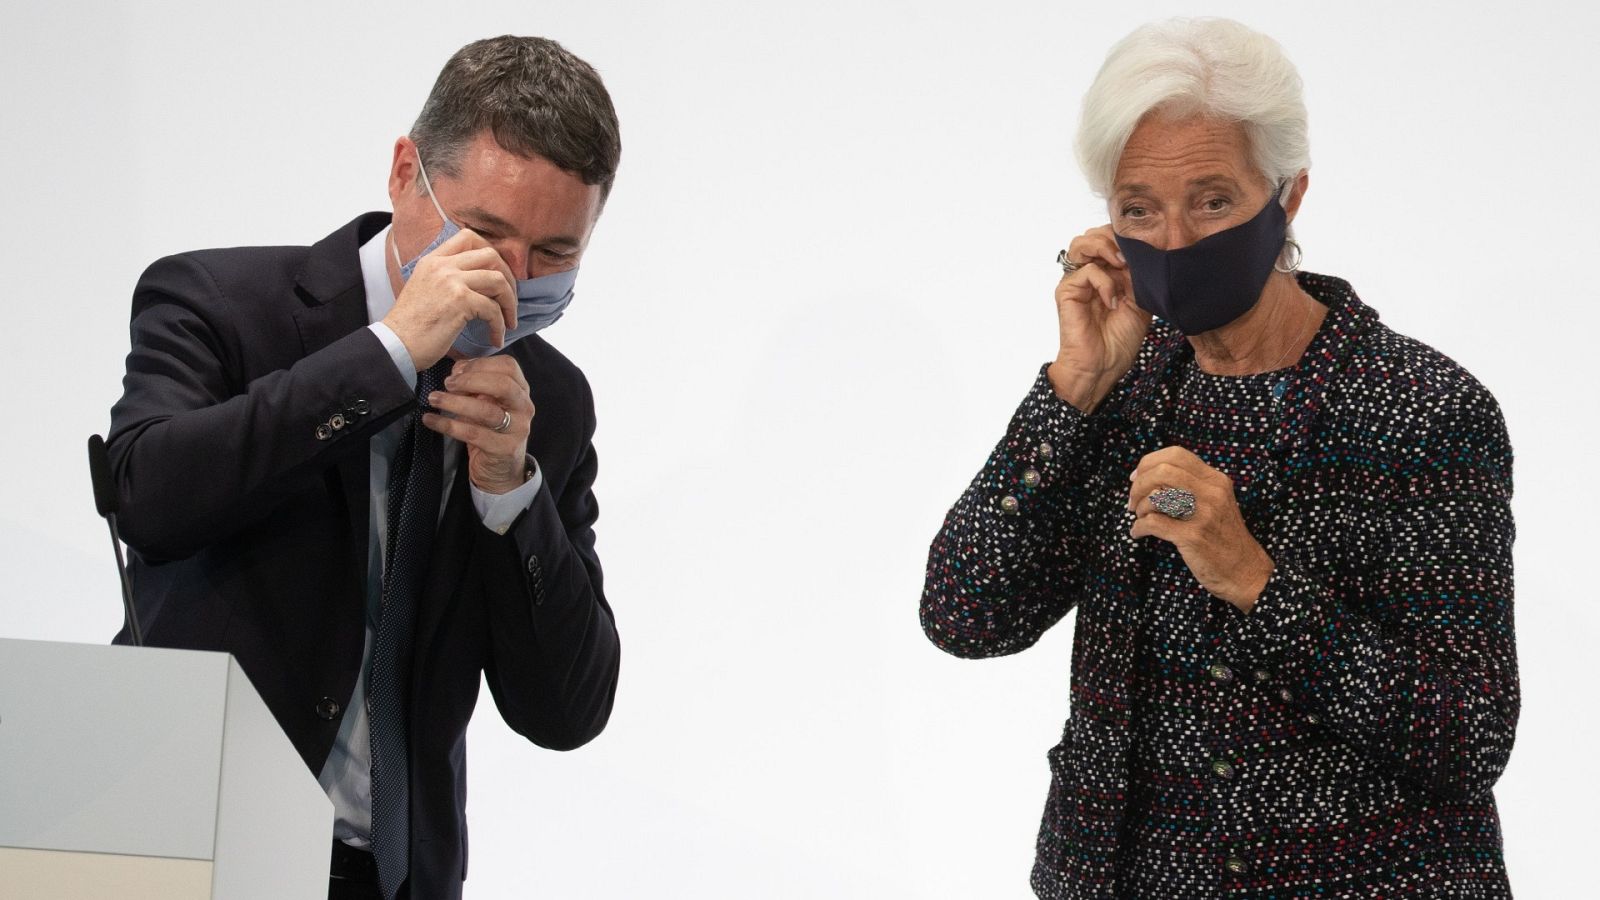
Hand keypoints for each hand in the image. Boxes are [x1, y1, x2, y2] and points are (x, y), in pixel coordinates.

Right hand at [383, 229, 518, 369]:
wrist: (395, 345)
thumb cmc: (411, 326)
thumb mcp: (424, 288)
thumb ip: (446, 278)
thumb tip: (478, 280)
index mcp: (433, 260)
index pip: (469, 237)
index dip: (491, 253)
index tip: (499, 274)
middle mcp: (442, 265)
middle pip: (491, 255)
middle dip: (508, 278)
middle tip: (509, 300)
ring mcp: (451, 281)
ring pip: (498, 280)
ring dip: (509, 303)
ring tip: (508, 321)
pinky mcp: (460, 301)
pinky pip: (493, 309)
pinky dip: (500, 325)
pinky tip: (496, 338)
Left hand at [422, 356, 534, 493]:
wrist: (502, 470)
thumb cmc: (491, 430)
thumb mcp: (488, 402)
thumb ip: (476, 384)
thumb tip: (456, 371)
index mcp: (521, 391)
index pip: (508, 366)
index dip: (480, 364)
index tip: (457, 370)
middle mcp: (524, 408)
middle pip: (502, 384)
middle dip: (471, 380)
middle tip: (447, 383)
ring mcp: (517, 429)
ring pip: (486, 411)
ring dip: (455, 402)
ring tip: (434, 399)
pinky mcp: (503, 449)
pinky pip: (472, 434)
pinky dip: (447, 424)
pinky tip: (430, 419)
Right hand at [1047, 225, 1151, 412]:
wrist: (1103, 367)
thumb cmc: (1119, 340)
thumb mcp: (1140, 301)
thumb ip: (1139, 276)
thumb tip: (1145, 251)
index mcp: (1105, 273)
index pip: (1110, 238)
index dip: (1126, 237)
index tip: (1146, 250)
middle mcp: (1088, 273)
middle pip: (1093, 233)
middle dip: (1114, 237)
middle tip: (1131, 256)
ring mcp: (1076, 281)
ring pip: (1081, 242)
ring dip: (1105, 248)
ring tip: (1121, 265)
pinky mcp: (1066, 291)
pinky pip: (1086, 271)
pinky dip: (1104, 282)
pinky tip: (1113, 300)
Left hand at [1127, 446, 1273, 611]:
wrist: (1246, 571)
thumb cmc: (1224, 537)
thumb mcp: (1216, 502)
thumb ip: (1192, 486)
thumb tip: (1150, 475)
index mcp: (1216, 480)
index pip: (1176, 454)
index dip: (1149, 462)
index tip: (1136, 478)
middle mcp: (1212, 493)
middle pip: (1163, 470)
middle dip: (1139, 484)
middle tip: (1133, 501)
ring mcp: (1203, 514)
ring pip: (1156, 495)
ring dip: (1139, 507)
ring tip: (1140, 518)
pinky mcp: (1193, 537)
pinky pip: (1153, 523)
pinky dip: (1138, 527)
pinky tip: (1138, 533)